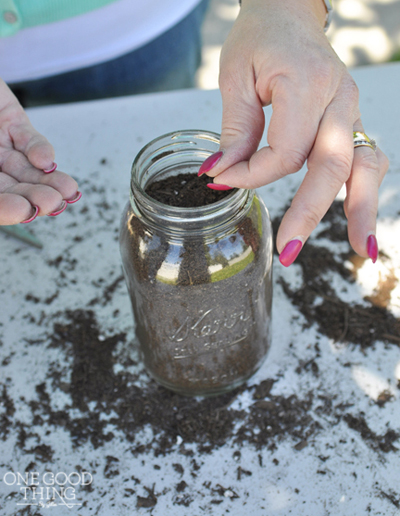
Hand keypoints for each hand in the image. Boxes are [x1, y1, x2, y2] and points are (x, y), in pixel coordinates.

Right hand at [0, 79, 79, 224]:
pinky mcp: (13, 122)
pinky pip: (28, 140)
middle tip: (52, 202)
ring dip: (47, 181)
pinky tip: (47, 161)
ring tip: (66, 190)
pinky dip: (39, 150)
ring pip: (26, 170)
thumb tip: (5, 193)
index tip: (23, 212)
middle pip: (11, 189)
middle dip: (33, 198)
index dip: (6, 209)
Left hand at [201, 0, 388, 264]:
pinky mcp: (349, 123)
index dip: (253, 174)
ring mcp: (350, 111)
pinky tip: (359, 223)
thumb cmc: (261, 37)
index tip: (222, 179)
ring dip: (361, 210)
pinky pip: (365, 160)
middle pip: (331, 167)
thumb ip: (235, 131)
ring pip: (364, 167)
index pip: (285, 151)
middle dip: (309, 212)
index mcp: (308, 83)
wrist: (289, 12)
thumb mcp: (235, 76)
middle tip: (287, 250)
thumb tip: (222, 175)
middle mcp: (339, 99)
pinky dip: (363, 192)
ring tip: (358, 251)